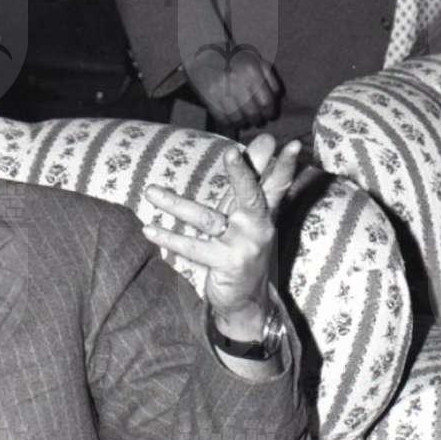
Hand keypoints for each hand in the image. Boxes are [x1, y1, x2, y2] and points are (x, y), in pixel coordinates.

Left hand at [143, 135, 302, 332]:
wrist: (248, 300)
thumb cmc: (244, 246)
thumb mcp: (251, 212)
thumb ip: (255, 177)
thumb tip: (264, 139)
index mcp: (264, 212)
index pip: (277, 184)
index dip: (285, 164)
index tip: (291, 144)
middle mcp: (258, 227)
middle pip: (251, 196)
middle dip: (241, 174)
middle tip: (231, 152)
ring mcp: (242, 247)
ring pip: (207, 220)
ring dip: (176, 205)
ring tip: (150, 192)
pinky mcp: (226, 265)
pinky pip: (193, 248)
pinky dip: (169, 239)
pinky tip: (149, 229)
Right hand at [185, 42, 282, 130]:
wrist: (207, 51)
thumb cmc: (236, 58)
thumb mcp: (257, 61)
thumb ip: (270, 79)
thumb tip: (277, 98)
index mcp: (252, 72)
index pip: (266, 102)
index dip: (270, 113)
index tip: (269, 115)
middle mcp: (238, 82)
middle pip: (253, 113)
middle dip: (257, 120)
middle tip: (257, 121)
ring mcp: (222, 91)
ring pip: (238, 118)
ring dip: (243, 123)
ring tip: (245, 122)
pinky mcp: (209, 98)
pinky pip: (222, 118)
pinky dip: (229, 123)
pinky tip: (232, 120)